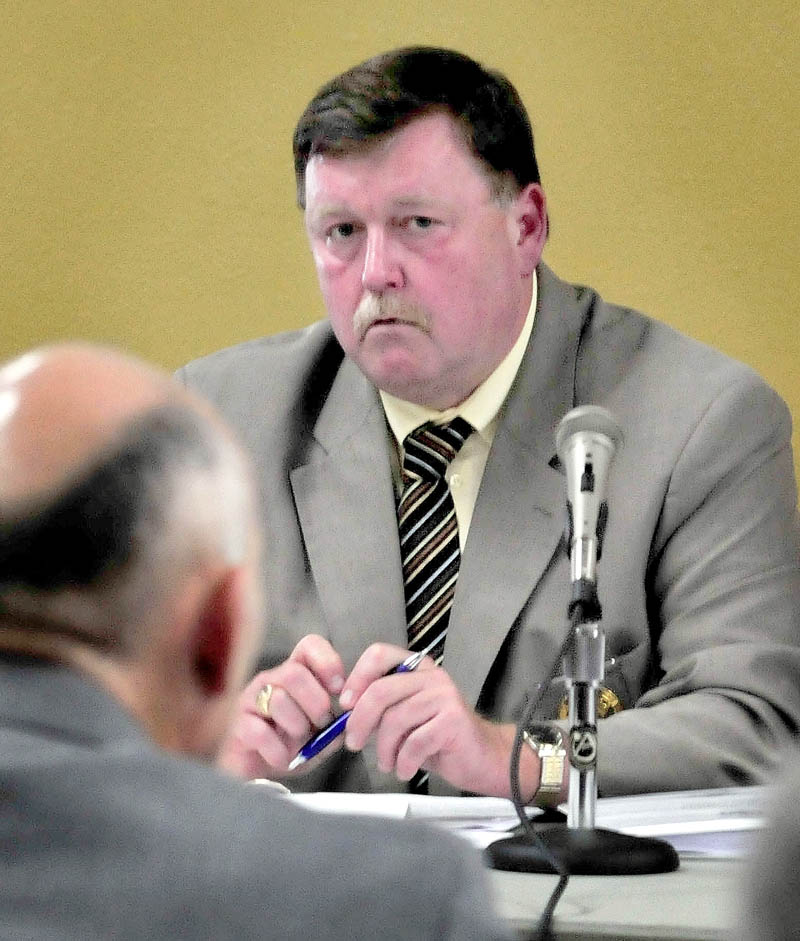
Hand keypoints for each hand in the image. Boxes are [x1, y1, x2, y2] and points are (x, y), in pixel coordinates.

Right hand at [218, 634, 344, 779]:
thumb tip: (344, 724)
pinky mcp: (237, 726)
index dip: (327, 662)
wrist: (258, 772)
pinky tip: (283, 759)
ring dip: (297, 726)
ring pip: (278, 699)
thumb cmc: (291, 744)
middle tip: (321, 724)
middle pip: (294, 673)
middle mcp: (270, 680)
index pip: (309, 646)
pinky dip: (278, 751)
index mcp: (294, 674)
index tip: (338, 689)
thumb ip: (334, 728)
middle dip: (315, 702)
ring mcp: (251, 701)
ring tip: (298, 744)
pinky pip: (259, 732)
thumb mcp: (320, 736)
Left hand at [340, 643, 541, 797]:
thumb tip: (345, 713)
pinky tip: (405, 769)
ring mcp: (444, 696)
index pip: (379, 654)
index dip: (357, 677)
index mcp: (417, 668)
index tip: (346, 705)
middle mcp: (431, 675)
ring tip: (387, 763)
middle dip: (360, 720)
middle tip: (352, 743)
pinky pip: (414, 743)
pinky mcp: (453, 720)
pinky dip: (403, 762)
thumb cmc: (439, 739)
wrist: (484, 757)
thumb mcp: (406, 718)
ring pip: (395, 720)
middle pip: (381, 690)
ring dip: (383, 749)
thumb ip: (381, 709)